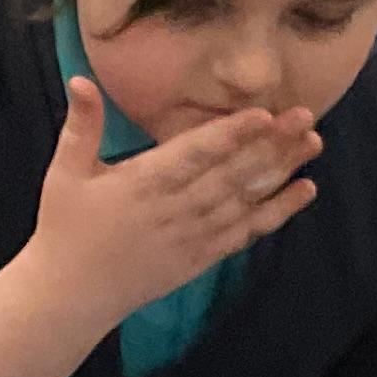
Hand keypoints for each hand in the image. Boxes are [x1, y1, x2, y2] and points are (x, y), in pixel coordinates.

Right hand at [24, 75, 319, 325]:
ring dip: (281, 173)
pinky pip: (244, 234)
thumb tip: (80, 79)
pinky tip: (303, 192)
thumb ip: (81, 126)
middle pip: (230, 174)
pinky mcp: (200, 259)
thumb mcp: (64, 174)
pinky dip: (276, 214)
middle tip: (305, 117)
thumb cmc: (65, 230)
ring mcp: (190, 237)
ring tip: (313, 145)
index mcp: (141, 185)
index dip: (230, 136)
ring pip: (244, 200)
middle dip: (270, 145)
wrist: (70, 297)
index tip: (263, 115)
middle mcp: (172, 211)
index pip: (193, 156)